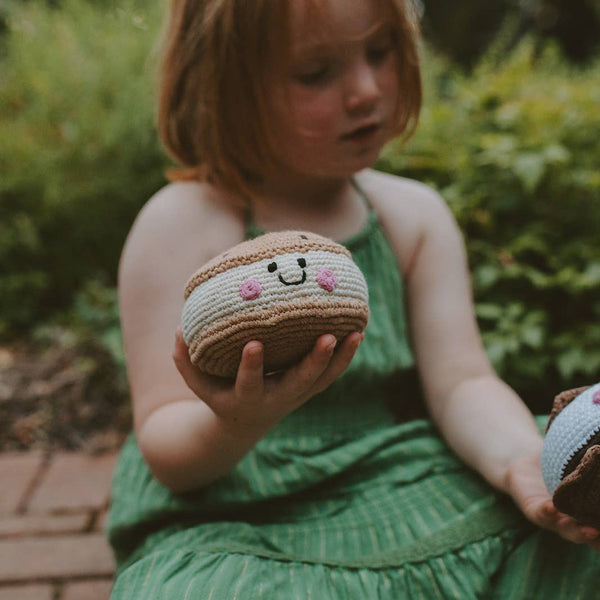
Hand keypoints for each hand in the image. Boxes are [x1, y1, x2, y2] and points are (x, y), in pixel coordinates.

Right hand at [173, 328, 362, 434]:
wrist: (245, 423)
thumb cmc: (220, 394)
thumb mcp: (199, 383)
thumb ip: (184, 360)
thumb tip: (179, 329)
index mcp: (246, 398)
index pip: (249, 383)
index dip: (252, 366)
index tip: (254, 343)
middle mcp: (277, 399)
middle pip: (299, 383)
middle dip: (313, 362)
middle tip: (326, 338)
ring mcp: (297, 395)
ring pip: (323, 380)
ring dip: (339, 359)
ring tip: (355, 333)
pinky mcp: (310, 390)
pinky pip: (331, 375)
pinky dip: (345, 357)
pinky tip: (357, 333)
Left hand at [504, 450, 599, 550]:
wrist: (529, 462)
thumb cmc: (568, 463)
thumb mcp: (588, 465)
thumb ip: (599, 466)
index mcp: (594, 516)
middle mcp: (579, 523)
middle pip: (594, 536)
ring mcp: (557, 519)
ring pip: (568, 530)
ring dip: (579, 531)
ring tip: (589, 530)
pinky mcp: (535, 510)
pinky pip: (541, 514)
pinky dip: (547, 513)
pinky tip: (552, 508)